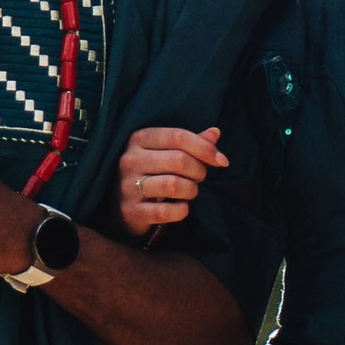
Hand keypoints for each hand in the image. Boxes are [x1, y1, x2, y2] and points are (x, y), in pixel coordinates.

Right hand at [118, 123, 222, 237]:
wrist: (124, 207)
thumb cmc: (152, 174)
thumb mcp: (166, 152)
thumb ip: (190, 143)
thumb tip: (215, 132)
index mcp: (138, 139)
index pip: (178, 136)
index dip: (205, 148)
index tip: (221, 161)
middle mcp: (130, 160)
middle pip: (179, 160)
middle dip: (199, 171)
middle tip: (199, 178)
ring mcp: (127, 186)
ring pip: (174, 185)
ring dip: (191, 190)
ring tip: (190, 191)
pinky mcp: (131, 211)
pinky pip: (167, 211)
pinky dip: (181, 210)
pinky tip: (180, 207)